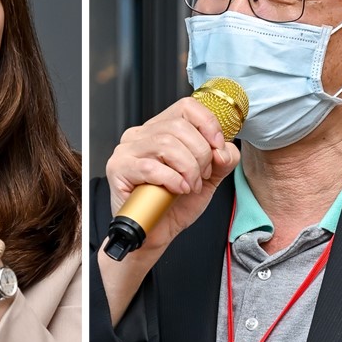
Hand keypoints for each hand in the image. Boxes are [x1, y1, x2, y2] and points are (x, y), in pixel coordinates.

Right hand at [103, 96, 239, 256]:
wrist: (155, 233)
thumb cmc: (174, 205)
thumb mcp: (208, 178)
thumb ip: (222, 159)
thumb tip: (223, 150)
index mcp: (161, 130)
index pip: (186, 107)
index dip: (208, 124)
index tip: (217, 148)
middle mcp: (141, 135)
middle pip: (179, 127)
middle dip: (200, 154)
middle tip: (200, 176)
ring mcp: (126, 151)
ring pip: (166, 144)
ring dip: (187, 169)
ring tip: (189, 185)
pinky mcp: (117, 169)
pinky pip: (150, 167)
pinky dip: (172, 180)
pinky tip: (177, 190)